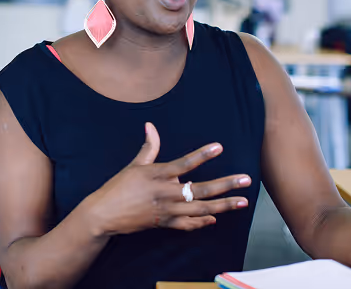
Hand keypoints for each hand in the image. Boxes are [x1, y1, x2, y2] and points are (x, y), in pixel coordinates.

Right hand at [83, 122, 251, 235]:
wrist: (104, 214)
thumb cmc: (118, 187)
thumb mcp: (134, 165)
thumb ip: (149, 147)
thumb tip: (150, 125)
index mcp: (158, 175)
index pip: (185, 163)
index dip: (202, 155)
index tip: (219, 147)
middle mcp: (166, 193)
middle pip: (201, 190)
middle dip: (226, 185)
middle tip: (246, 180)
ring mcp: (167, 210)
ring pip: (201, 209)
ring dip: (223, 206)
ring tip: (242, 202)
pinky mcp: (164, 223)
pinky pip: (188, 224)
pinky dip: (202, 222)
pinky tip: (216, 217)